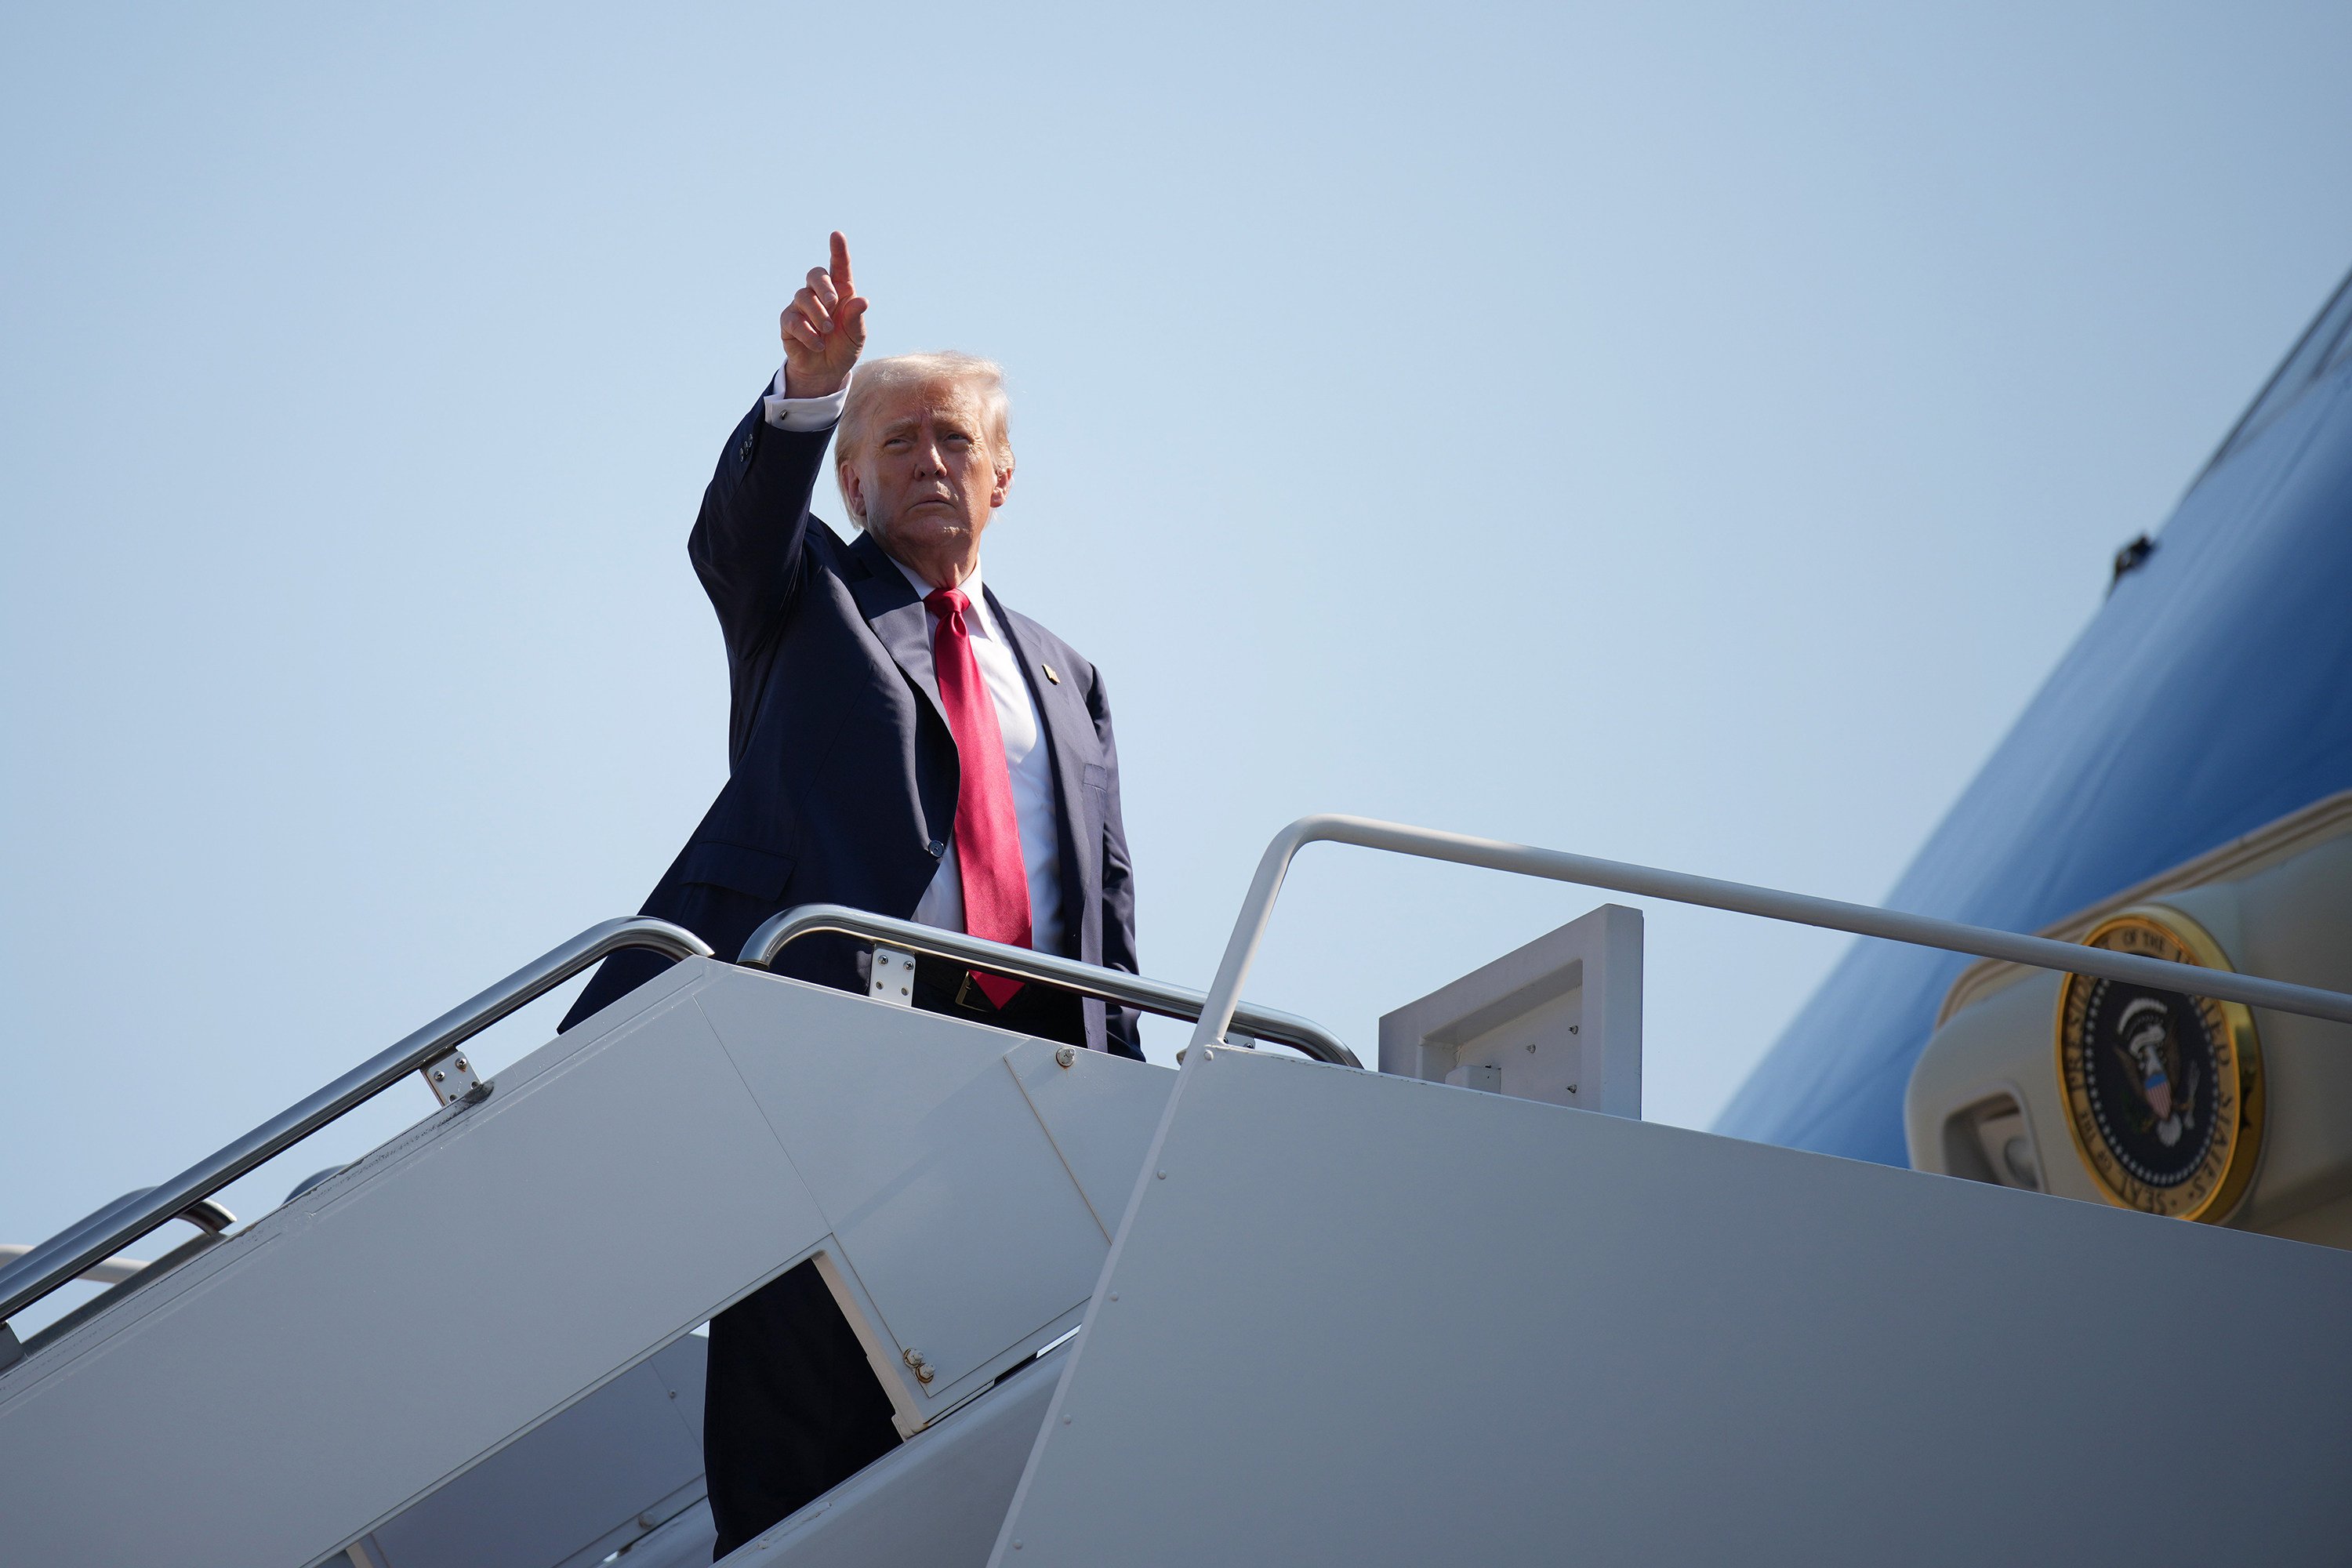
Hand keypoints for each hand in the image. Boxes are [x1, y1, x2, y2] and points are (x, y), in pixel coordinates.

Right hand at [779, 231, 867, 398]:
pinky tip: (818, 344)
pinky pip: (793, 320)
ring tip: (828, 331)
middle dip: (824, 286)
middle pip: (815, 274)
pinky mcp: (788, 322)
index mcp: (840, 292)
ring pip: (802, 297)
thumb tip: (862, 301)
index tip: (836, 235)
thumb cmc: (844, 346)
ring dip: (818, 314)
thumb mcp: (856, 335)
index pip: (839, 267)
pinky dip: (807, 333)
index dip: (838, 250)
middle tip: (833, 303)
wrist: (826, 371)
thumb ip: (857, 318)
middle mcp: (819, 295)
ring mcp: (801, 307)